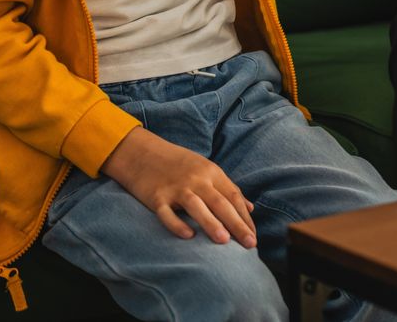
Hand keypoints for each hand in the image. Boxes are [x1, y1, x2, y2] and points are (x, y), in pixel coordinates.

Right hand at [101, 127, 255, 247]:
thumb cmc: (178, 164)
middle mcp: (196, 179)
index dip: (245, 218)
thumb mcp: (206, 170)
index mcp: (211, 172)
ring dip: (211, 222)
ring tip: (224, 241)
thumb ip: (227, 189)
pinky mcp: (156, 196)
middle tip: (250, 244)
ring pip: (196, 206)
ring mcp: (176, 187)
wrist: (142, 152)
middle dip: (236, 224)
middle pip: (220, 202)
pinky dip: (177, 224)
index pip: (233, 196)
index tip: (254, 237)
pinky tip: (188, 236)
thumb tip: (250, 209)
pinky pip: (167, 212)